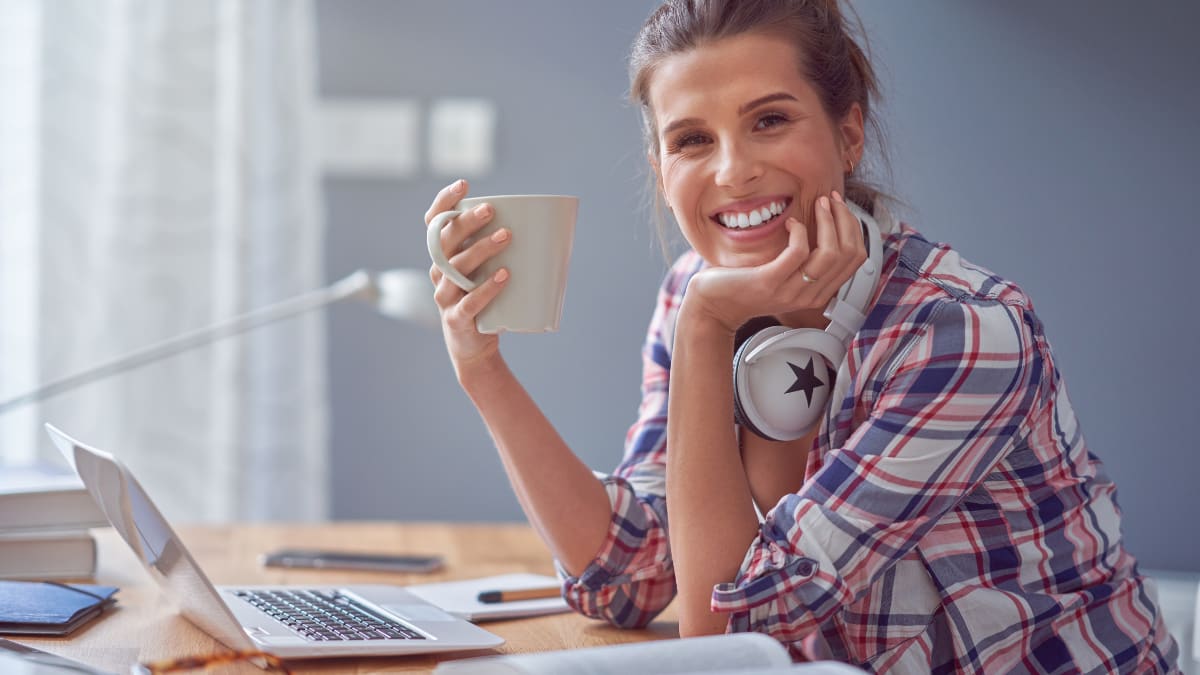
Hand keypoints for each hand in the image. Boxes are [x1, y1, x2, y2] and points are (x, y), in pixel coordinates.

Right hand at [425, 179, 511, 374]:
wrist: (475, 348)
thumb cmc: (486, 301)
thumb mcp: (488, 271)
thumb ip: (504, 250)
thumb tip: (552, 226)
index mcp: (443, 257)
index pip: (434, 223)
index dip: (444, 202)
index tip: (463, 185)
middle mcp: (438, 273)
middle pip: (445, 241)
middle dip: (467, 222)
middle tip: (491, 209)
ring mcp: (445, 297)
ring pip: (456, 268)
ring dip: (481, 249)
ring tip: (506, 236)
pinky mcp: (456, 320)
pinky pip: (469, 303)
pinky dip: (486, 289)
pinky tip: (503, 277)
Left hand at [684, 191, 867, 332]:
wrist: (715, 306)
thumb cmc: (747, 283)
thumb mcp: (786, 274)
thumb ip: (808, 260)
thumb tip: (828, 225)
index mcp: (820, 292)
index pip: (857, 258)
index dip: (853, 227)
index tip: (839, 206)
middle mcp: (810, 295)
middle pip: (848, 254)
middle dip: (844, 219)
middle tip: (829, 199)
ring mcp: (791, 291)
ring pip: (829, 253)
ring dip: (827, 221)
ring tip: (816, 203)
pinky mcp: (770, 282)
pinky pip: (798, 252)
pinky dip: (799, 231)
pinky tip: (791, 222)